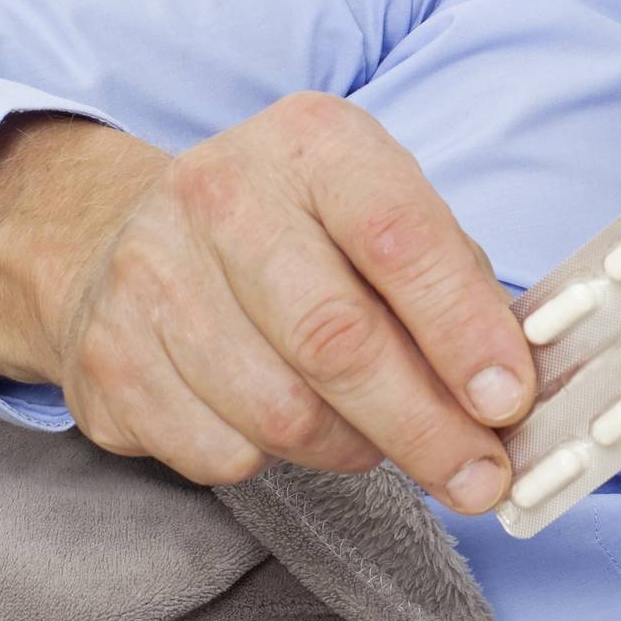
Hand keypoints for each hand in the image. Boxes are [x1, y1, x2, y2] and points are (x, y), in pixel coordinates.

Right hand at [0, 95, 534, 508]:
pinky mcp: (109, 364)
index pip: (400, 239)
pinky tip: (290, 426)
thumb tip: (511, 393)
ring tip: (381, 438)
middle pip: (336, 340)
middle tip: (479, 477)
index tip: (509, 403)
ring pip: (280, 414)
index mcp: (312, 144)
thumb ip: (453, 285)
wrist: (123, 239)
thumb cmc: (295, 235)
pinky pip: (221, 454)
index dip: (463, 332)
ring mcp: (150, 278)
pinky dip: (277, 462)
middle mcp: (220, 196)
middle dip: (425, 427)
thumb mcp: (381, 213)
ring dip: (356, 449)